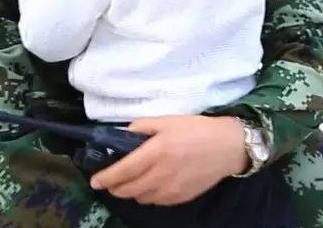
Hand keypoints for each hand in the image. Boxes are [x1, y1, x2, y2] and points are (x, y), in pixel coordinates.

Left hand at [89, 115, 246, 205]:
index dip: (106, 178)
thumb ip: (142, 126)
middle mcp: (162, 174)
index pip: (124, 171)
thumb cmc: (197, 129)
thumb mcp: (167, 120)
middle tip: (108, 182)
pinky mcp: (181, 197)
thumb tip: (124, 134)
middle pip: (128, 189)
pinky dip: (146, 196)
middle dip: (114, 187)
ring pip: (140, 198)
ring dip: (130, 192)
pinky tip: (148, 186)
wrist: (228, 147)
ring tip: (128, 183)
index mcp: (156, 151)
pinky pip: (156, 201)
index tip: (95, 181)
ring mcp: (172, 189)